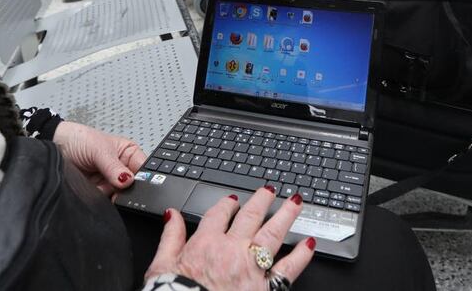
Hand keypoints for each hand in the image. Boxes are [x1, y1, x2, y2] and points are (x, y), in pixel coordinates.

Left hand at [53, 121, 146, 195]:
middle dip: (125, 188)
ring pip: (119, 195)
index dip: (143, 177)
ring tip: (99, 184)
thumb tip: (127, 180)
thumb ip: (113, 166)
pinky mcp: (98, 192)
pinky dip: (100, 198)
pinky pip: (105, 201)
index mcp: (129, 154)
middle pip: (133, 186)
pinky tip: (93, 189)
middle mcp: (122, 169)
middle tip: (116, 186)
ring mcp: (110, 182)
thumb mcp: (99, 150)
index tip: (134, 182)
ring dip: (110, 193)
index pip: (144, 169)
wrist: (54, 148)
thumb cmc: (79, 139)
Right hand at [145, 187, 314, 289]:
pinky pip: (288, 268)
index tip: (232, 200)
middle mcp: (232, 251)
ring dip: (286, 215)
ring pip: (272, 233)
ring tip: (295, 202)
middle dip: (261, 200)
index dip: (226, 205)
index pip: (218, 216)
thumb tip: (172, 215)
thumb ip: (170, 237)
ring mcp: (251, 267)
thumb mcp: (162, 266)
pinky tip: (309, 243)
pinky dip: (301, 255)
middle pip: (250, 217)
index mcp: (206, 244)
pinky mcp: (265, 286)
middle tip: (270, 190)